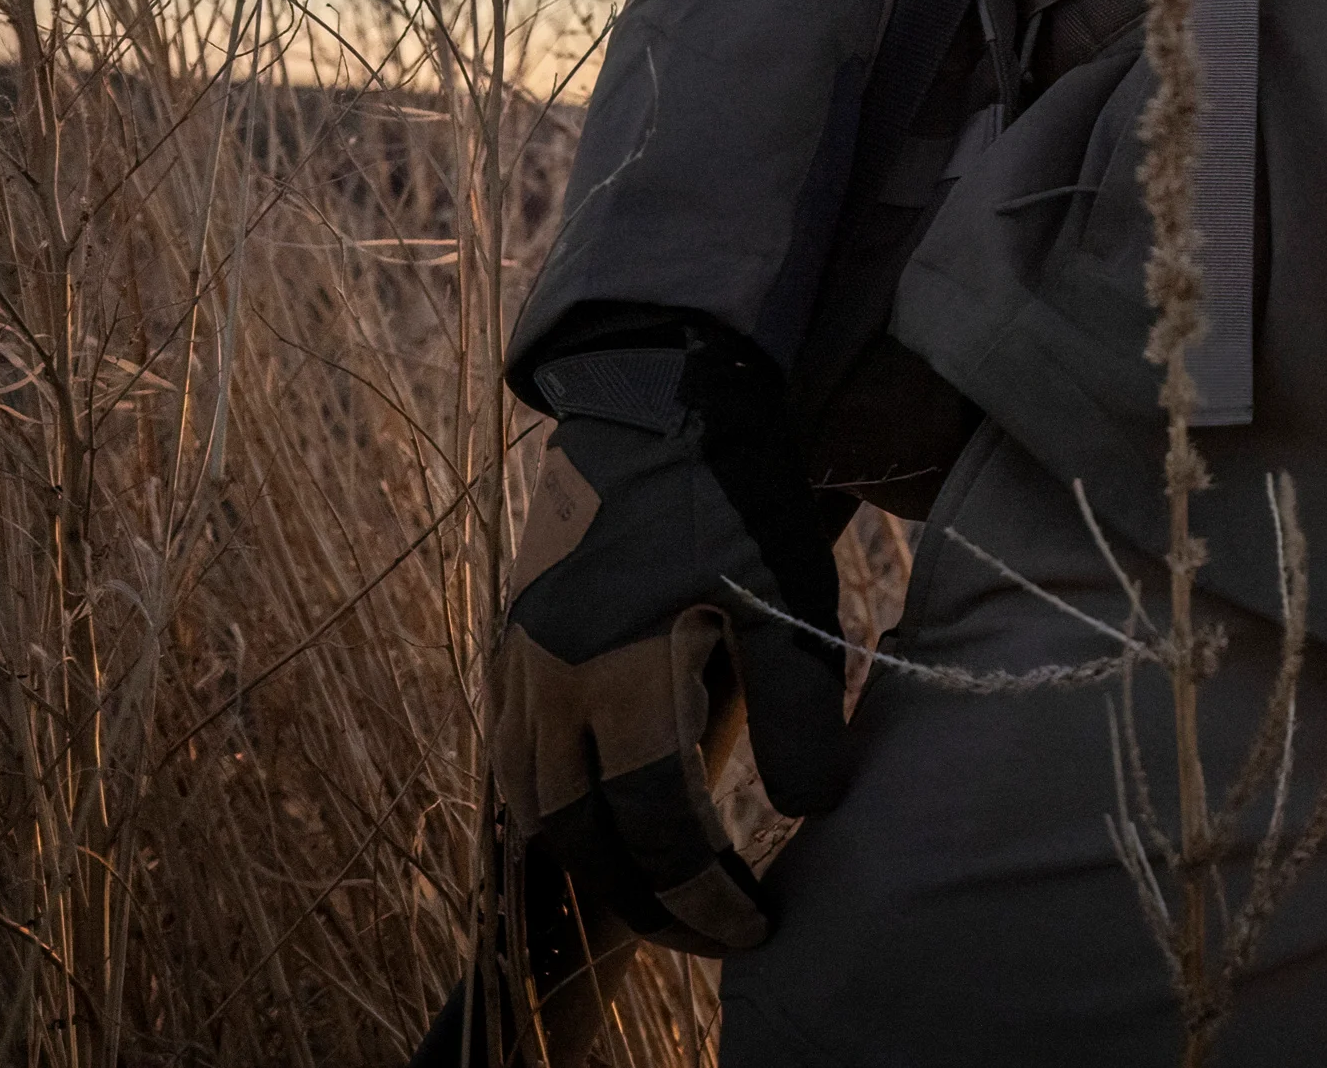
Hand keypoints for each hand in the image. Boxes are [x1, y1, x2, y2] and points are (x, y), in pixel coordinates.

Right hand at [491, 328, 855, 957]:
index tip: (759, 926)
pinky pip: (515, 766)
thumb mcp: (788, 592)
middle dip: (650, 905)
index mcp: (618, 675)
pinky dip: (557, 816)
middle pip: (583, 843)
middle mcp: (549, 687)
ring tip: (667, 897)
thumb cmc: (732, 490)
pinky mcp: (512, 653)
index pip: (654, 828)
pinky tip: (602, 830)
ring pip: (537, 813)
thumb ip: (801, 707)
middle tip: (720, 933)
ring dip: (598, 869)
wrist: (649, 392)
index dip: (704, 895)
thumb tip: (813, 810)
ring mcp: (518, 672)